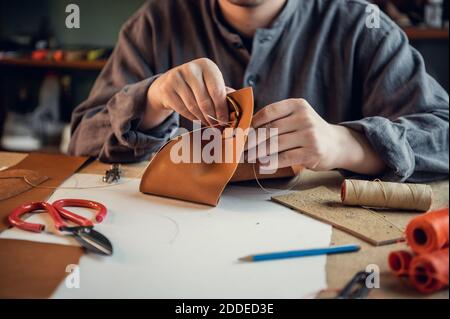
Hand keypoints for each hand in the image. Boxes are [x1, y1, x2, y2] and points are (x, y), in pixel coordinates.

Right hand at [141, 58, 229, 129]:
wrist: (168, 83)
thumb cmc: (196, 85)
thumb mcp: (210, 83)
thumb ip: (223, 93)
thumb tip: (237, 107)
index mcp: (206, 66)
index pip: (217, 91)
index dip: (222, 109)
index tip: (225, 121)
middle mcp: (191, 69)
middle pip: (205, 101)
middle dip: (212, 116)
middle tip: (216, 126)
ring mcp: (176, 78)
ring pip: (193, 107)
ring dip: (203, 119)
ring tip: (208, 123)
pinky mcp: (167, 89)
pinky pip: (183, 110)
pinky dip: (192, 117)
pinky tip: (197, 118)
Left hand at [246, 98, 385, 174]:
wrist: (337, 144)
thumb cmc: (308, 131)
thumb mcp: (296, 117)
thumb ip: (276, 120)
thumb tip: (247, 130)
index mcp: (297, 105)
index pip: (268, 112)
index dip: (252, 123)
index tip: (241, 133)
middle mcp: (304, 118)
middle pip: (270, 130)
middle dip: (252, 141)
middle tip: (240, 148)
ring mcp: (309, 135)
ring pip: (275, 145)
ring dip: (258, 153)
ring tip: (247, 157)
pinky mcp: (311, 153)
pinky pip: (285, 158)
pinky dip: (271, 163)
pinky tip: (262, 165)